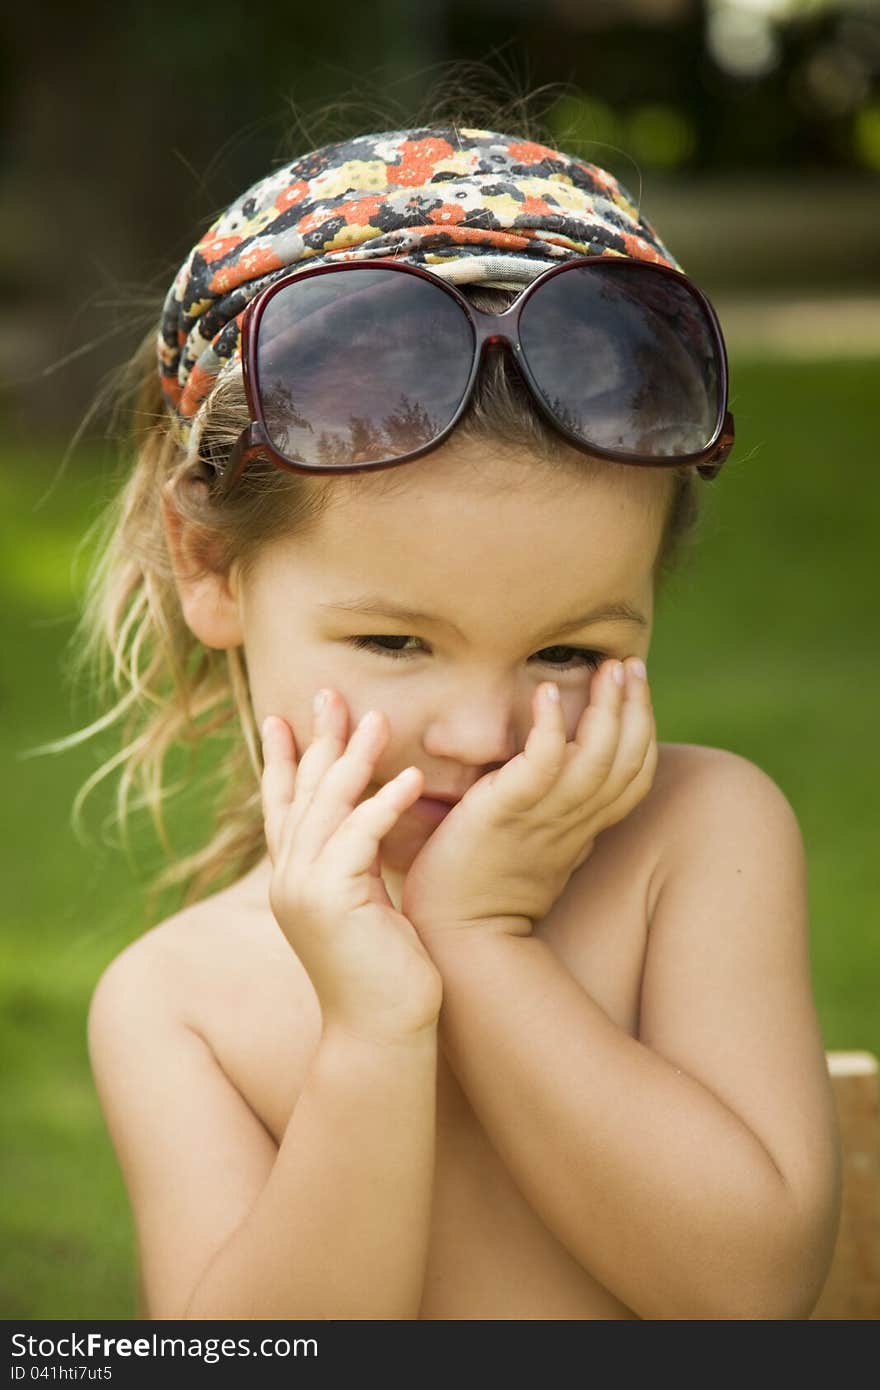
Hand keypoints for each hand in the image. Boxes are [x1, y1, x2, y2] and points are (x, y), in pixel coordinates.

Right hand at [259, 690, 441, 1043]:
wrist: (383, 1031)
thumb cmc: (386, 971)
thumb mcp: (365, 904)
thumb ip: (357, 862)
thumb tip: (372, 818)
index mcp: (294, 880)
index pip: (281, 806)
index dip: (280, 760)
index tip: (278, 717)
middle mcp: (288, 879)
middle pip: (300, 793)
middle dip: (317, 740)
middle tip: (330, 693)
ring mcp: (302, 890)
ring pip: (327, 807)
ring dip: (354, 759)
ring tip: (379, 717)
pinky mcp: (331, 901)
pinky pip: (359, 836)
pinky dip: (384, 803)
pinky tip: (410, 776)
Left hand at [400, 657, 656, 938]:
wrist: (455, 933)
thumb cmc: (485, 889)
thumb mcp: (537, 849)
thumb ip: (556, 816)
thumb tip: (560, 781)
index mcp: (584, 829)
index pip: (635, 774)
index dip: (643, 728)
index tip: (635, 685)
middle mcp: (574, 821)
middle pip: (627, 759)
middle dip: (634, 706)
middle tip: (628, 664)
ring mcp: (543, 817)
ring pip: (595, 757)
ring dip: (605, 708)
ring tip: (605, 668)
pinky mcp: (506, 812)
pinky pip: (540, 762)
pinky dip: (548, 726)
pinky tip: (545, 692)